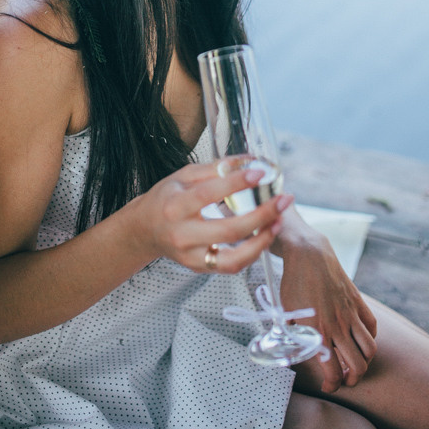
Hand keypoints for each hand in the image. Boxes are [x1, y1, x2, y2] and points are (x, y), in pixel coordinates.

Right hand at [136, 158, 292, 273]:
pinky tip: (264, 236)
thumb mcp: (183, 176)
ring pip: (233, 258)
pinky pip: (231, 266)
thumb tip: (248, 160)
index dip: (236, 183)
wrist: (144, 230)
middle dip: (262, 215)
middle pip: (229, 230)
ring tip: (278, 222)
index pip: (209, 194)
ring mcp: (191, 256)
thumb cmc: (165, 199)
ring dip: (262, 241)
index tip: (259, 173)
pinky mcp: (200, 268)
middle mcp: (182, 234)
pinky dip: (251, 253)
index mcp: (176, 206)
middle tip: (283, 200)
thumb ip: (215, 168)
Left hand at [278, 218, 376, 391]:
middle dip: (352, 379)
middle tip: (344, 378)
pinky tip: (360, 339)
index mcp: (318, 330)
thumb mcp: (286, 310)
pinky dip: (370, 338)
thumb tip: (292, 348)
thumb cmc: (294, 281)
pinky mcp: (358, 301)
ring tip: (355, 363)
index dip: (332, 385)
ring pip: (370, 350)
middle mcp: (338, 325)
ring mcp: (351, 313)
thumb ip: (292, 333)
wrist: (308, 253)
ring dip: (365, 362)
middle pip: (358, 366)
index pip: (333, 371)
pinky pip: (372, 327)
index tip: (327, 386)